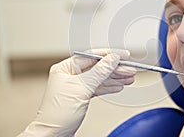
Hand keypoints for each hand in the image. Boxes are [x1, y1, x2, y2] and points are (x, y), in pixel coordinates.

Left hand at [18, 49, 136, 136]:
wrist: (53, 135)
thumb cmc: (58, 114)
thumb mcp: (82, 89)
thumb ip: (99, 72)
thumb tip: (112, 59)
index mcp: (66, 68)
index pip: (91, 56)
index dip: (109, 54)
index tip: (123, 55)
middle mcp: (71, 75)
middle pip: (98, 67)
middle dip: (115, 68)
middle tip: (130, 69)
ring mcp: (77, 86)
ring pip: (100, 78)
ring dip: (115, 78)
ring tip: (129, 77)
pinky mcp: (82, 96)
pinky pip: (98, 87)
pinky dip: (109, 87)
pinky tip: (119, 85)